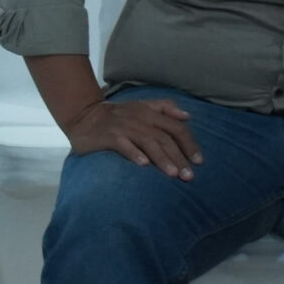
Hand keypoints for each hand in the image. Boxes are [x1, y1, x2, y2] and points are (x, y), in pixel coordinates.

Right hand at [63, 97, 201, 179]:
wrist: (84, 116)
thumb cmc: (117, 115)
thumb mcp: (142, 106)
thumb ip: (165, 108)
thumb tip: (187, 116)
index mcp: (150, 113)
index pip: (176, 128)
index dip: (189, 144)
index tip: (199, 162)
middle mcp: (139, 119)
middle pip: (164, 138)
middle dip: (178, 157)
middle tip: (188, 176)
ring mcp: (124, 127)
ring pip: (148, 142)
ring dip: (162, 158)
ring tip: (172, 174)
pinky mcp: (108, 136)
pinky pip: (123, 145)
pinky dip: (134, 153)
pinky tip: (143, 164)